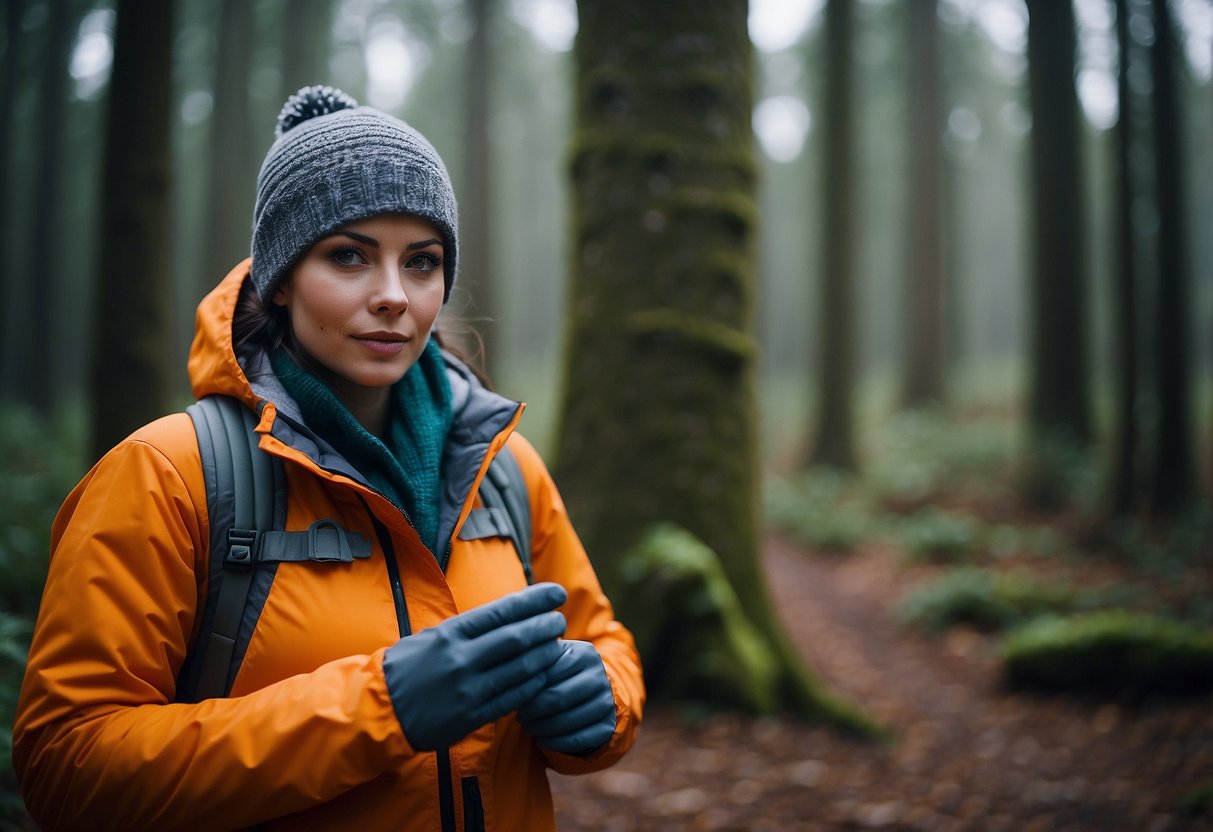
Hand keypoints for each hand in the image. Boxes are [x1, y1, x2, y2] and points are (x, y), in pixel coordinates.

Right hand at [384, 583, 567, 750]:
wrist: (379, 709)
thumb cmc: (408, 667)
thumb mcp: (432, 636)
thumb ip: (468, 629)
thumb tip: (508, 614)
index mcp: (450, 634)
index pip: (501, 611)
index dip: (534, 600)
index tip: (556, 592)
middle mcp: (460, 659)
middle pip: (516, 638)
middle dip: (545, 627)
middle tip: (560, 619)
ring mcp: (467, 689)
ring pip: (520, 669)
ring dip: (545, 655)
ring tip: (558, 644)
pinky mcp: (471, 716)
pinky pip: (512, 698)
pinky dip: (532, 684)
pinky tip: (544, 674)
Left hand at [517, 639, 615, 755]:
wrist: (590, 690)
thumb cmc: (559, 673)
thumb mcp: (550, 659)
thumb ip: (532, 660)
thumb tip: (507, 671)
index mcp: (584, 653)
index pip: (549, 673)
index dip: (527, 687)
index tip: (511, 695)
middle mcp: (600, 675)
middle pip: (559, 698)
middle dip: (533, 711)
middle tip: (519, 717)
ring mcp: (607, 701)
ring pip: (569, 720)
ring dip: (542, 728)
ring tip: (527, 728)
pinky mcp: (608, 725)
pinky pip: (580, 739)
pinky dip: (556, 743)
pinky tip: (541, 740)